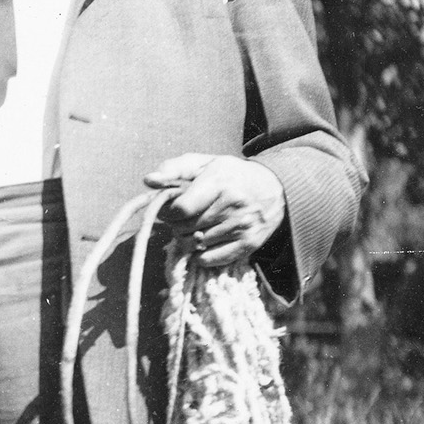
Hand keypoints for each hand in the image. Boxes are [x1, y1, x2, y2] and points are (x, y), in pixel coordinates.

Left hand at [143, 154, 285, 267]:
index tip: (170, 210)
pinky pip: (209, 260)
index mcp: (219, 181)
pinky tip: (205, 241)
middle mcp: (232, 204)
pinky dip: (201, 255)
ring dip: (188, 239)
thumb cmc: (232, 175)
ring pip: (196, 245)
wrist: (275, 188)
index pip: (181, 209)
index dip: (168, 213)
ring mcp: (242, 226)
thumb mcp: (205, 163)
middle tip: (184, 218)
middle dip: (177, 225)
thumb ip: (174, 169)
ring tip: (196, 227)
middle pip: (185, 228)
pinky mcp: (248, 244)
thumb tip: (148, 181)